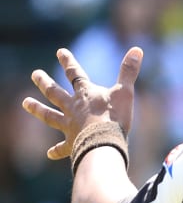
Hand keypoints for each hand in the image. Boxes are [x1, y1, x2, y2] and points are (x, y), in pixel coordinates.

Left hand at [21, 47, 142, 159]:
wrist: (103, 142)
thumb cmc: (114, 117)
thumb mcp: (125, 91)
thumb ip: (128, 71)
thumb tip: (137, 49)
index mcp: (85, 94)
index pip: (75, 74)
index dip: (68, 62)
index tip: (60, 52)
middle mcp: (73, 107)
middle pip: (55, 92)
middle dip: (45, 82)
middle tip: (34, 74)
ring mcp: (70, 125)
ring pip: (49, 115)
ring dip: (37, 109)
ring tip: (25, 103)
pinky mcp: (72, 142)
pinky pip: (62, 147)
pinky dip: (56, 150)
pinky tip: (49, 153)